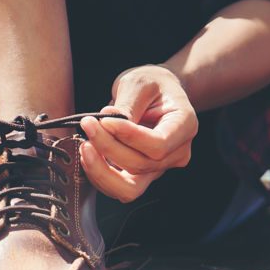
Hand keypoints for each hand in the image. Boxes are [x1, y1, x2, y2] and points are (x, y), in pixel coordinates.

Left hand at [79, 64, 197, 201]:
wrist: (157, 92)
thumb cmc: (152, 84)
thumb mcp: (140, 82)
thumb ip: (127, 104)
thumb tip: (106, 123)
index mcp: (184, 126)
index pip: (159, 144)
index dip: (129, 137)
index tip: (104, 120)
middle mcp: (177, 153)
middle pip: (141, 165)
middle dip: (108, 148)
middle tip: (87, 125)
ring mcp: (160, 168)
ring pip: (130, 187)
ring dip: (101, 170)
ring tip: (85, 145)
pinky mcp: (141, 175)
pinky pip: (119, 187)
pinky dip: (99, 175)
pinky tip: (88, 153)